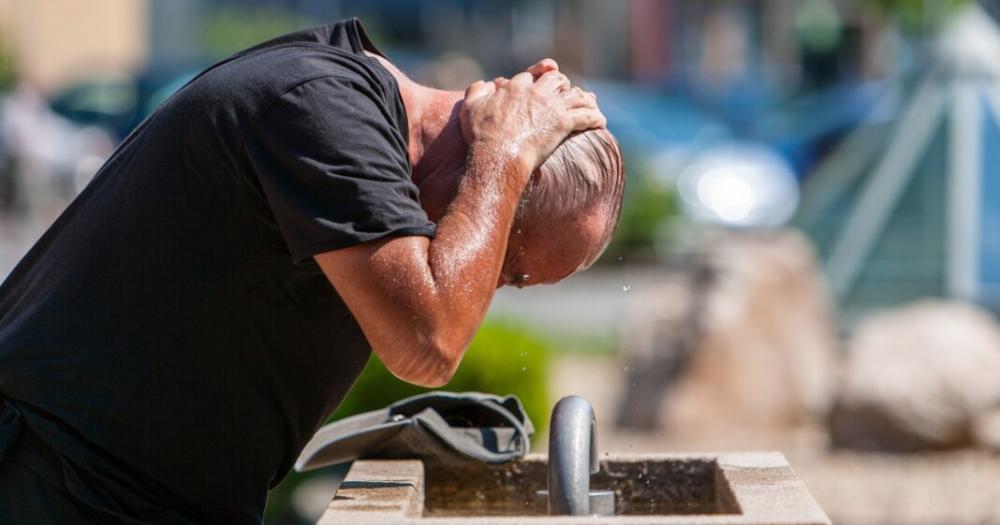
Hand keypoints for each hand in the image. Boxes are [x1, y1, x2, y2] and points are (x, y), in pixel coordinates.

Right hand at [460, 68, 604, 175]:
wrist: (497, 156)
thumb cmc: (481, 136)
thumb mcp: (470, 108)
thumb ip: (475, 91)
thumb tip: (484, 84)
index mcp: (515, 86)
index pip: (531, 76)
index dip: (538, 78)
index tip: (542, 83)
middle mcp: (536, 92)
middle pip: (557, 80)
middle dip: (563, 84)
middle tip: (568, 92)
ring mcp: (551, 107)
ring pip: (575, 95)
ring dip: (584, 98)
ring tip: (591, 104)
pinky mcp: (563, 123)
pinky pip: (585, 116)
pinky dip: (595, 118)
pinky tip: (601, 122)